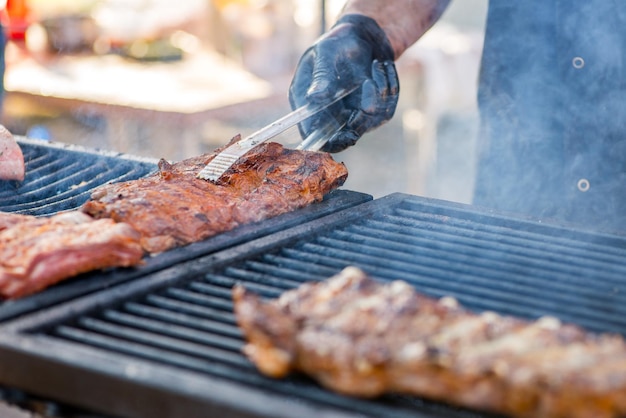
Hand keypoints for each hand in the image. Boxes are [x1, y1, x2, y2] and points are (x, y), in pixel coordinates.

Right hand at [289, 14, 399, 152]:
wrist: (361, 38)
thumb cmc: (337, 42)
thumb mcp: (326, 53)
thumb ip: (321, 75)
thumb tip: (314, 98)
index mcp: (308, 104)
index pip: (313, 134)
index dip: (327, 140)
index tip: (346, 133)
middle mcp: (328, 116)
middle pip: (344, 137)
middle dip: (362, 117)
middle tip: (369, 83)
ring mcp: (350, 117)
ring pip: (370, 121)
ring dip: (380, 91)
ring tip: (377, 64)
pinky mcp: (371, 114)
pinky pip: (385, 111)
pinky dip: (389, 87)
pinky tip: (383, 68)